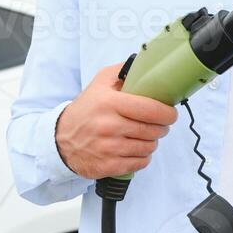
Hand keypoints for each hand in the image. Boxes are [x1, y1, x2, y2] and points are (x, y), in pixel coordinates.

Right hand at [55, 62, 177, 179]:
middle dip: (162, 127)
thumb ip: (123, 71)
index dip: (168, 113)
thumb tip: (147, 65)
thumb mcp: (100, 83)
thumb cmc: (86, 109)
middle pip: (153, 130)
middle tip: (158, 125)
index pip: (151, 110)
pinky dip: (142, 157)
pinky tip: (135, 149)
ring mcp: (108, 148)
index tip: (170, 113)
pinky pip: (140, 163)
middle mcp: (108, 126)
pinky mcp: (108, 166)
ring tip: (144, 136)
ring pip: (149, 147)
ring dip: (152, 142)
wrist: (61, 138)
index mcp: (109, 103)